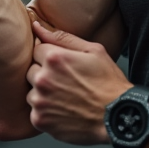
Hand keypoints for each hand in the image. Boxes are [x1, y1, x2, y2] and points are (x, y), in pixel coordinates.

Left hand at [26, 21, 130, 144]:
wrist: (117, 117)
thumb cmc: (108, 83)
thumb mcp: (93, 51)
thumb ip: (62, 38)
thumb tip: (37, 27)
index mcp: (54, 58)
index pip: (37, 50)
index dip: (51, 57)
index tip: (64, 66)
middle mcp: (43, 79)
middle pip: (31, 71)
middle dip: (45, 74)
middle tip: (66, 83)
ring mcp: (40, 101)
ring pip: (31, 92)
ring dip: (43, 93)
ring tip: (66, 97)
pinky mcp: (40, 120)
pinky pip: (35, 111)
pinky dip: (46, 111)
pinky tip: (64, 110)